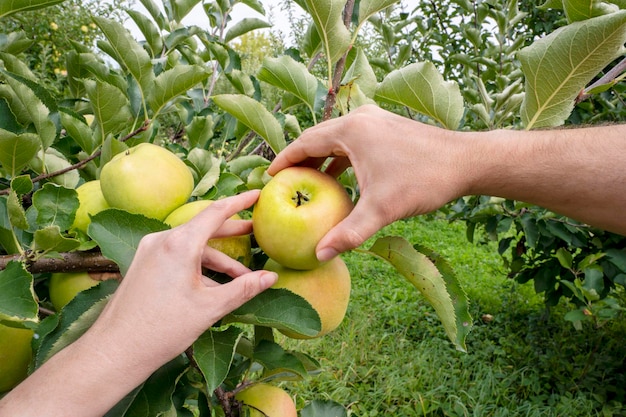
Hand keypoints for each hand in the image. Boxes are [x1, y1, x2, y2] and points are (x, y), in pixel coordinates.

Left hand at [87, 190, 277, 367]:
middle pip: (204, 228)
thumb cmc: (161, 329)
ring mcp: (150, 251)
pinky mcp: (143, 264)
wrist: (115, 350)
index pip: (216, 212)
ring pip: (192, 247)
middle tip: (255, 230)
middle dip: (232, 232)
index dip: (240, 202)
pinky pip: (177, 256)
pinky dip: (198, 266)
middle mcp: (162, 240)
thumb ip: (243, 289)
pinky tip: (214, 286)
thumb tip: (271, 277)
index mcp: (179, 244)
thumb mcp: (210, 308)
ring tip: (241, 276)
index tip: (257, 194)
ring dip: (217, 259)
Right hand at [269, 105, 468, 259]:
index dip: (284, 160)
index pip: (305, 142)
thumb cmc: (424, 180)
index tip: (268, 177)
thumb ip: (349, 233)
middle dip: (300, 160)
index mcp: (352, 129)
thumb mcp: (382, 209)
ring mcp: (376, 121)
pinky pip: (354, 141)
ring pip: (337, 139)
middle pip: (318, 137)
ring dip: (321, 159)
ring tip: (308, 183)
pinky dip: (341, 158)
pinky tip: (341, 179)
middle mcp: (361, 118)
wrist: (467, 161)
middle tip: (284, 183)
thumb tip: (320, 255)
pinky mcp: (387, 128)